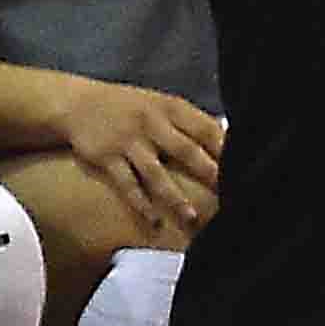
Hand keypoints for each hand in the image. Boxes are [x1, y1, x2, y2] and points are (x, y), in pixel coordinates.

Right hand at [55, 77, 226, 245]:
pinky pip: (127, 185)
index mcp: (171, 108)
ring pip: (157, 174)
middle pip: (187, 152)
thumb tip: (228, 143)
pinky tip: (154, 222)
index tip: (246, 170)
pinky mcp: (107, 158)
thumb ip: (189, 123)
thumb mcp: (161, 104)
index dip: (226, 150)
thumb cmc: (130, 108)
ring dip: (176, 198)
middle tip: (231, 197)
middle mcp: (152, 123)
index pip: (206, 129)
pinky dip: (141, 204)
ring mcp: (129, 141)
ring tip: (192, 218)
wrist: (77, 103)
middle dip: (210, 175)